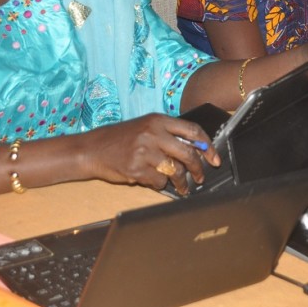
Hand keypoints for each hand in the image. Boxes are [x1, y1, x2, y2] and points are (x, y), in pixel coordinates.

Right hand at [83, 114, 220, 195]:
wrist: (93, 149)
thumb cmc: (120, 139)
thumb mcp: (145, 127)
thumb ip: (168, 135)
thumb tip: (196, 150)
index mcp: (158, 120)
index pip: (192, 130)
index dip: (207, 146)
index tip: (214, 158)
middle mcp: (153, 133)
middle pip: (188, 154)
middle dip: (198, 169)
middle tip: (201, 177)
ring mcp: (144, 152)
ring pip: (175, 171)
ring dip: (182, 182)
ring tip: (183, 187)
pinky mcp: (137, 169)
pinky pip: (159, 181)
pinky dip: (160, 184)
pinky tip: (153, 180)